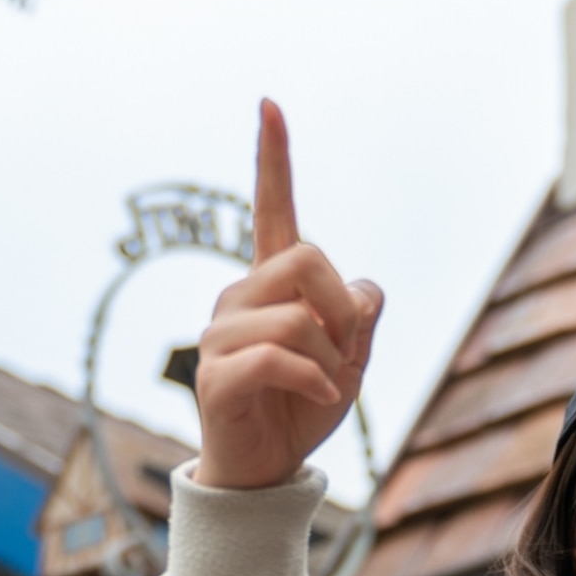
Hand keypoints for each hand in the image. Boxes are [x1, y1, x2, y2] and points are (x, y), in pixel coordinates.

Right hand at [193, 101, 383, 490]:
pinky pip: (281, 358)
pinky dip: (315, 381)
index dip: (273, 158)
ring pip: (298, 316)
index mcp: (271, 284)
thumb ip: (361, 315)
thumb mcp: (351, 356)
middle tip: (345, 353)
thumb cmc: (304, 407)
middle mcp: (238, 298)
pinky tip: (315, 398)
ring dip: (331, 357)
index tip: (270, 104)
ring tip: (324, 386)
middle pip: (307, 258)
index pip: (272, 209)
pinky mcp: (214, 376)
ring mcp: (219, 335)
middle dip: (344, 308)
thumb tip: (358, 293)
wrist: (266, 471)